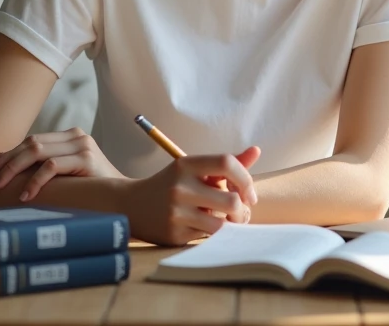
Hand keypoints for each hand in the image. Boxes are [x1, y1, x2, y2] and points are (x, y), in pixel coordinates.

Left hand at [0, 128, 126, 201]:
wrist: (124, 200)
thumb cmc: (92, 192)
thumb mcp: (68, 177)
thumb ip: (49, 169)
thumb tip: (12, 174)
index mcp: (71, 137)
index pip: (33, 141)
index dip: (9, 154)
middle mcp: (76, 136)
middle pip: (31, 143)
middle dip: (6, 160)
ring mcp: (82, 146)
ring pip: (37, 151)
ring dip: (14, 168)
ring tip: (0, 186)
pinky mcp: (87, 159)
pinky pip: (52, 166)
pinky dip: (35, 180)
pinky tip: (26, 195)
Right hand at [125, 146, 260, 245]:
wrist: (131, 205)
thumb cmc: (172, 184)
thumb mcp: (194, 169)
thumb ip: (226, 164)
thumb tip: (257, 151)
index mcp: (186, 164)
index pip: (226, 163)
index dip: (246, 179)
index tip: (249, 194)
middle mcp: (180, 187)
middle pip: (231, 201)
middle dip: (244, 210)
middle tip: (242, 213)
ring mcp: (175, 212)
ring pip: (222, 225)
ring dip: (232, 225)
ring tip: (230, 222)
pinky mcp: (173, 233)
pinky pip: (207, 237)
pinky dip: (213, 233)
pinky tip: (206, 227)